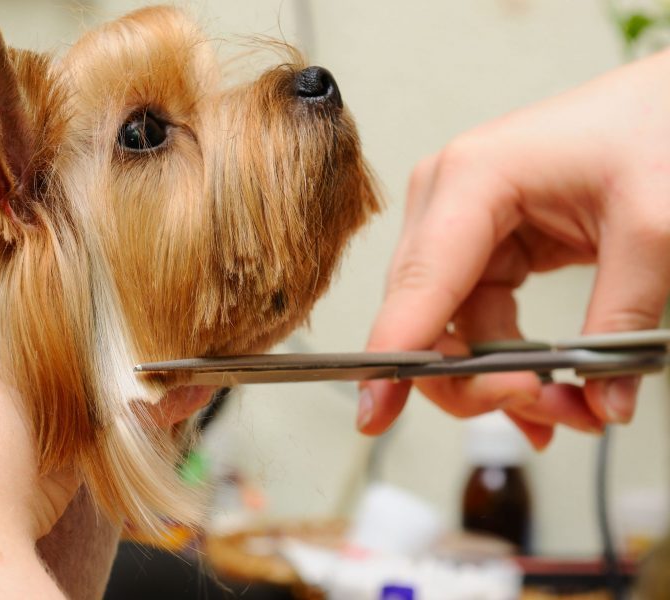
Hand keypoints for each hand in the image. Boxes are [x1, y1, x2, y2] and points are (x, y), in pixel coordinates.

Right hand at [359, 48, 669, 446]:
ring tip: (569, 410)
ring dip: (503, 381)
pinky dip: (510, 362)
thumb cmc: (653, 128)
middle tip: (547, 415)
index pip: (419, 285)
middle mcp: (449, 202)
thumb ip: (622, 322)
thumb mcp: (653, 227)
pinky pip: (481, 321)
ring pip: (455, 331)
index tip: (373, 410)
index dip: (394, 356)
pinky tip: (545, 390)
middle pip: (426, 317)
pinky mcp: (483, 244)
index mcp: (471, 179)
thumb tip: (602, 401)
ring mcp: (461, 225)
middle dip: (478, 382)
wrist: (664, 103)